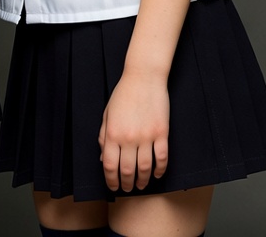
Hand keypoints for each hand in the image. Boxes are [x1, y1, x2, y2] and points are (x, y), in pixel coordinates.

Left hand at [98, 71, 169, 192]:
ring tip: (142, 184)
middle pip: (127, 170)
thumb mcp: (107, 114)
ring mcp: (147, 136)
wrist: (143, 77)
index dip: (111, 180)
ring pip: (145, 168)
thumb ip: (103, 137)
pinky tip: (157, 174)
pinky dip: (160, 170)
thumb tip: (103, 159)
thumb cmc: (123, 94)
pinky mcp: (162, 133)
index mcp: (112, 133)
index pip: (109, 165)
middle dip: (126, 183)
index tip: (113, 186)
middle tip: (127, 188)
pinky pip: (162, 158)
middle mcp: (129, 137)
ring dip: (143, 180)